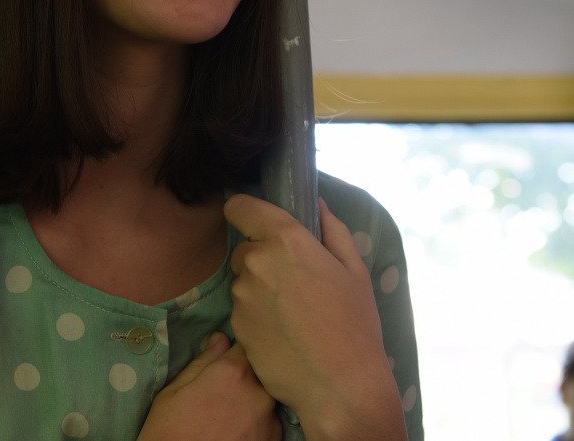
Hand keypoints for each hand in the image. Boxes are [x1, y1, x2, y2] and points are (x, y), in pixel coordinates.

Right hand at [137, 332, 280, 440]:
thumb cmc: (169, 432)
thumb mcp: (174, 392)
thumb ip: (202, 362)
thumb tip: (220, 339)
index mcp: (232, 372)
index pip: (246, 345)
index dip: (235, 350)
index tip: (226, 359)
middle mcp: (258, 393)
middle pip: (259, 372)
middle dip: (246, 376)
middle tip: (224, 391)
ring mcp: (270, 420)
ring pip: (266, 397)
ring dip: (252, 400)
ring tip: (228, 415)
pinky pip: (269, 421)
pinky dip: (257, 422)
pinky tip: (236, 430)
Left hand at [224, 195, 404, 440]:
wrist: (339, 386)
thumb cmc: (355, 325)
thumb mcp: (355, 271)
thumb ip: (332, 230)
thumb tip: (316, 203)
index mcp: (286, 239)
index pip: (240, 207)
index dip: (243, 210)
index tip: (253, 219)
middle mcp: (256, 261)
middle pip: (244, 248)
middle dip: (262, 259)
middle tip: (292, 283)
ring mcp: (242, 294)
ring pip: (242, 281)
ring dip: (258, 289)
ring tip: (291, 313)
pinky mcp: (235, 324)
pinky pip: (241, 310)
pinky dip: (255, 316)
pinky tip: (281, 333)